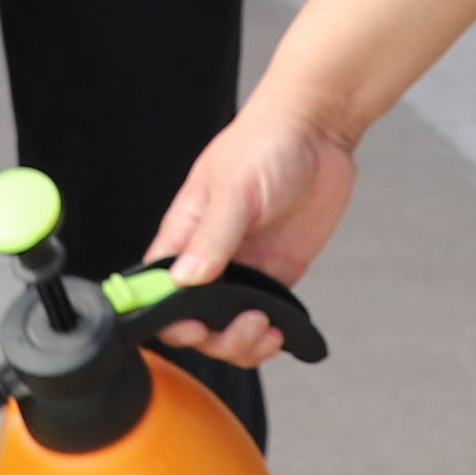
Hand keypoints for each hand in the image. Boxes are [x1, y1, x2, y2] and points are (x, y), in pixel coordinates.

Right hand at [139, 90, 359, 364]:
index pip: (158, 289)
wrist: (317, 131)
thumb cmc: (264, 143)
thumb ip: (212, 237)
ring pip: (228, 327)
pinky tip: (282, 333)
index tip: (190, 325)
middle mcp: (210, 257)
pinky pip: (266, 318)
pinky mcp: (278, 274)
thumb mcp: (234, 188)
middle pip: (194, 320)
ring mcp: (245, 269)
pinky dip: (270, 338)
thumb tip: (185, 279)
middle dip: (213, 337)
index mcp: (184, 234)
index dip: (167, 317)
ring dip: (242, 343)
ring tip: (265, 330)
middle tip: (242, 326)